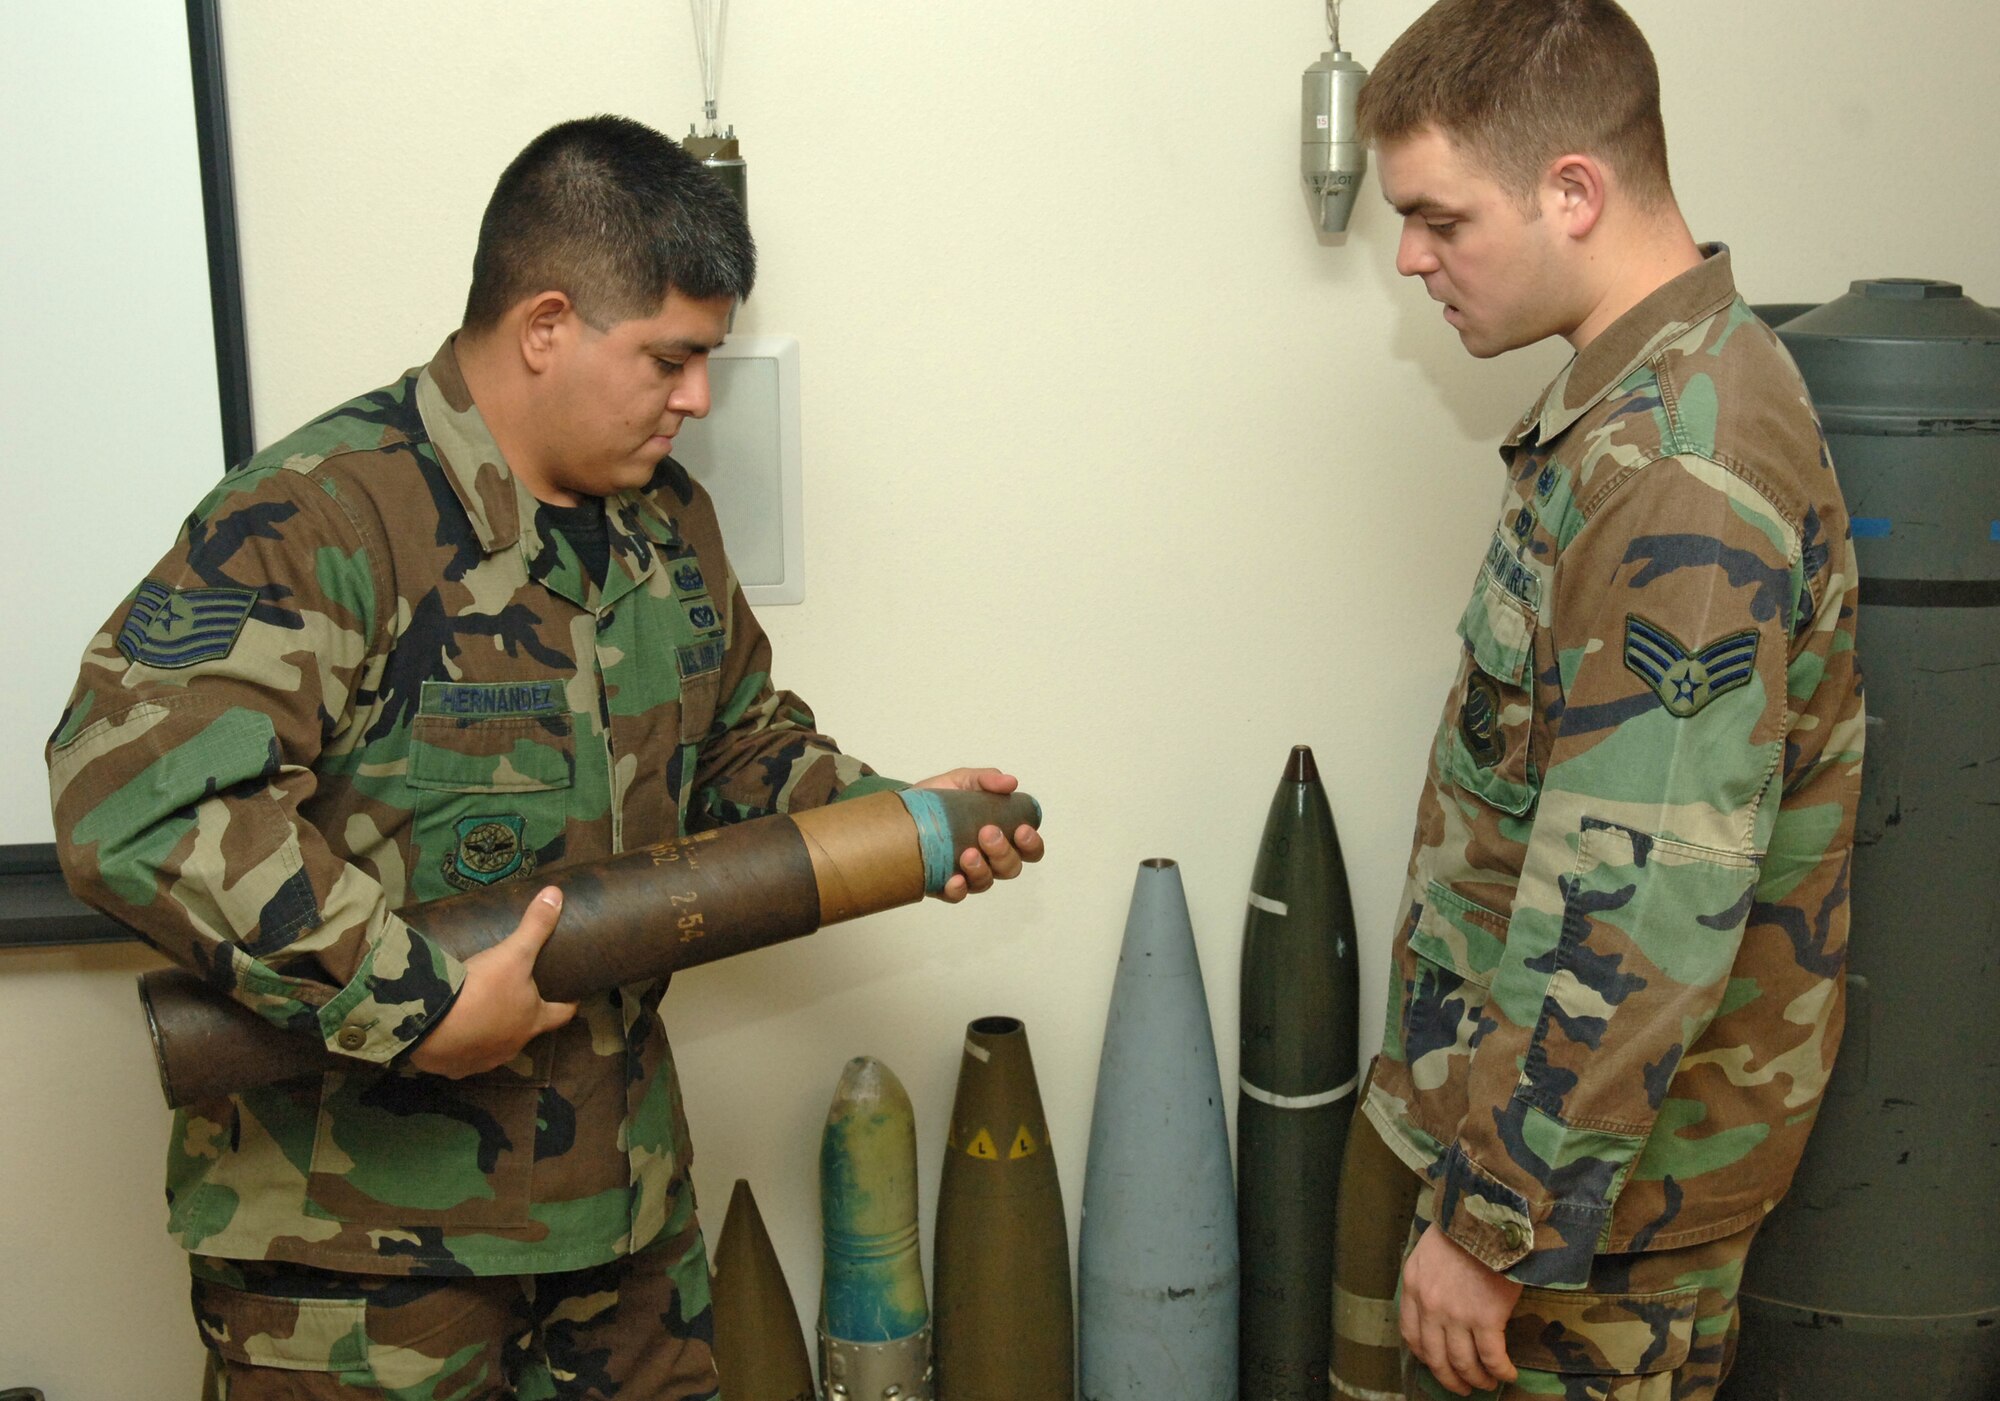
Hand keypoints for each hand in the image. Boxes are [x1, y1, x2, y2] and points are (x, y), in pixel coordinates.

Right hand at [406, 886, 578, 1077]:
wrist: (431, 1027)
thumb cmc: (482, 991)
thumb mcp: (512, 954)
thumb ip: (535, 926)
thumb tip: (556, 893)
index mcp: (532, 1021)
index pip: (561, 1014)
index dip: (567, 1004)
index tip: (570, 995)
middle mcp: (513, 1045)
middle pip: (527, 1030)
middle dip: (525, 1016)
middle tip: (519, 996)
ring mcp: (484, 1060)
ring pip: (495, 1045)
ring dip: (492, 1032)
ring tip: (483, 1012)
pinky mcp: (455, 1068)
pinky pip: (462, 1058)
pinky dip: (461, 1046)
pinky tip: (452, 1033)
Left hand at [912, 767, 1044, 901]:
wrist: (902, 811)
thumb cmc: (939, 799)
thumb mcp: (962, 781)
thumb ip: (987, 779)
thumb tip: (1010, 782)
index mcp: (1002, 834)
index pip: (1029, 848)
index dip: (1031, 844)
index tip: (1022, 829)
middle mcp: (989, 858)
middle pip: (1011, 867)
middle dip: (1003, 852)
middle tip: (987, 832)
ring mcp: (967, 873)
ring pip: (986, 882)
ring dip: (981, 869)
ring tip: (967, 853)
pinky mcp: (943, 884)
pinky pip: (957, 895)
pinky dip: (958, 890)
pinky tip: (954, 879)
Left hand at [1400, 1222, 1523, 1395]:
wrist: (1489, 1215)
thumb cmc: (1465, 1227)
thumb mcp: (1431, 1249)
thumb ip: (1429, 1278)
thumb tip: (1441, 1303)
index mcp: (1413, 1286)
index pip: (1411, 1334)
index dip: (1425, 1356)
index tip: (1437, 1364)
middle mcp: (1429, 1305)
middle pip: (1435, 1357)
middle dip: (1449, 1378)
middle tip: (1462, 1387)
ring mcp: (1456, 1314)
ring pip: (1463, 1363)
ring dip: (1476, 1379)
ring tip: (1487, 1384)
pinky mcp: (1485, 1318)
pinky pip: (1491, 1357)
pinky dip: (1500, 1371)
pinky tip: (1508, 1374)